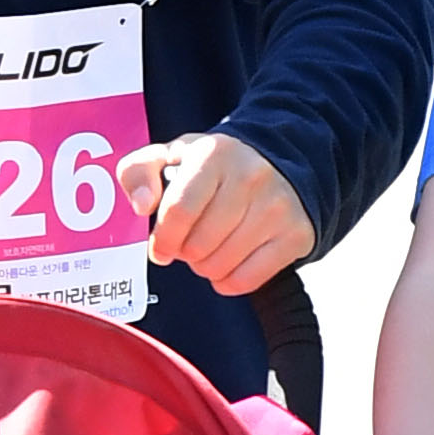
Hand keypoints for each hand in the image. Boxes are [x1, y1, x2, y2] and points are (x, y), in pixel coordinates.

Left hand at [116, 132, 312, 293]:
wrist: (275, 166)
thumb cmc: (212, 169)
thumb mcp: (170, 158)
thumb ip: (138, 172)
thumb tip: (141, 204)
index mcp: (214, 154)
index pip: (179, 210)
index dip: (163, 238)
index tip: (160, 246)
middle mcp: (251, 176)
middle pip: (198, 245)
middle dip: (185, 252)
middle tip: (190, 242)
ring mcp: (277, 207)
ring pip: (221, 266)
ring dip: (206, 266)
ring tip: (211, 247)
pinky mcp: (295, 234)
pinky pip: (247, 280)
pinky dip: (229, 281)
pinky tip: (230, 261)